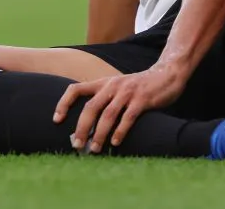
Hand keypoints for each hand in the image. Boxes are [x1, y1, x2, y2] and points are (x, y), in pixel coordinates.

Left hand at [53, 63, 187, 152]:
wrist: (167, 74)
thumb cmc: (139, 86)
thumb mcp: (117, 87)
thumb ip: (104, 99)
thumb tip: (87, 124)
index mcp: (103, 82)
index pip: (75, 89)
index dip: (63, 103)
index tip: (56, 120)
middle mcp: (112, 86)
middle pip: (90, 107)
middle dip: (81, 128)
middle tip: (77, 145)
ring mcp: (127, 92)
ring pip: (108, 114)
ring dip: (99, 134)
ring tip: (94, 149)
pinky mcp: (142, 99)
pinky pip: (128, 117)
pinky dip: (120, 131)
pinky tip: (115, 143)